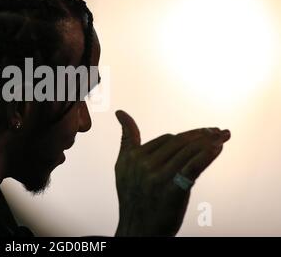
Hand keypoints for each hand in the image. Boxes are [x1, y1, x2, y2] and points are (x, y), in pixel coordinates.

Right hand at [114, 110, 230, 236]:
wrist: (137, 229)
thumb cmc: (133, 198)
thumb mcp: (122, 167)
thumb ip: (126, 140)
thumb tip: (120, 113)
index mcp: (132, 157)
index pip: (166, 139)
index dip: (188, 135)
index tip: (206, 131)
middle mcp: (142, 164)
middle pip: (177, 142)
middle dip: (201, 135)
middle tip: (218, 131)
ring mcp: (156, 177)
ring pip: (187, 151)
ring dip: (209, 141)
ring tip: (223, 135)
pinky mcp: (171, 190)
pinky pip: (192, 166)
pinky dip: (207, 155)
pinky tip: (218, 148)